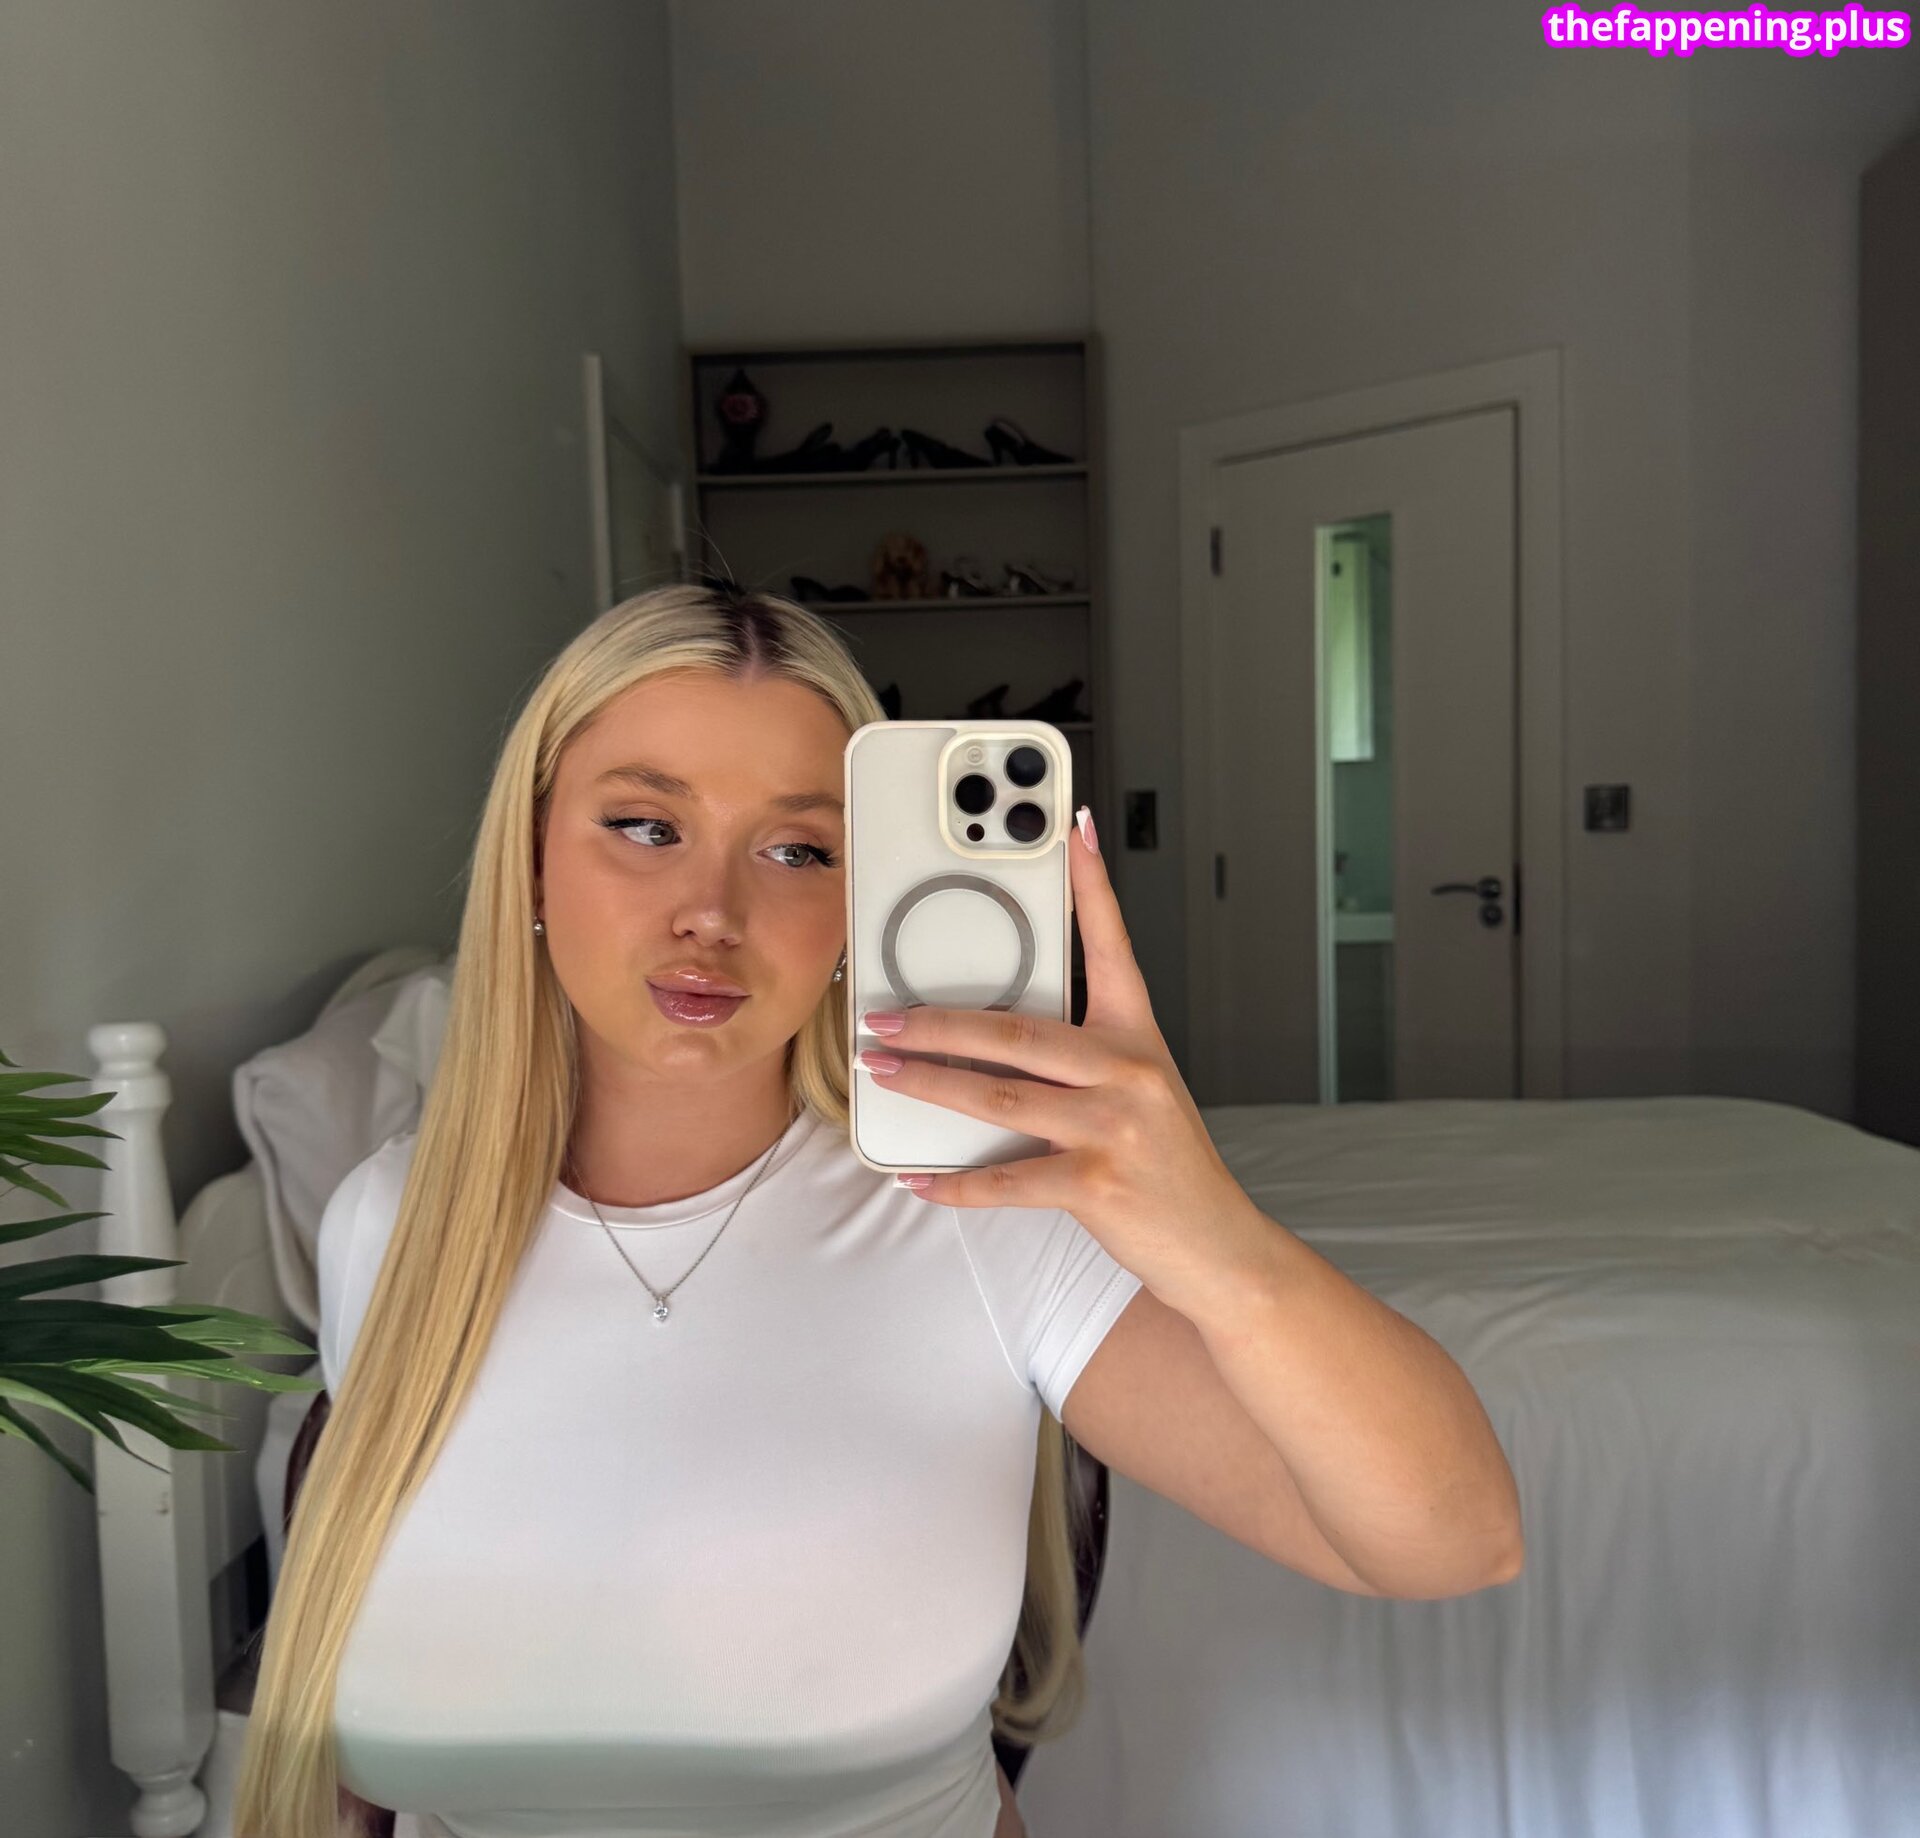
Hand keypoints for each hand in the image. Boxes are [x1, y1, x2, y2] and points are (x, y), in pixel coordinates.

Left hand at [857, 805, 1265, 1309]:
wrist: (1218, 1245)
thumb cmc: (1167, 1164)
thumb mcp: (1136, 1090)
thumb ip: (1077, 1057)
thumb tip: (988, 1035)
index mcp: (1138, 1036)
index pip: (1112, 944)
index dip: (1091, 884)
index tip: (1070, 827)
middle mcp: (1130, 1071)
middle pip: (1017, 1030)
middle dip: (938, 1021)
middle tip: (883, 1016)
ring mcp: (1116, 1128)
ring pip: (999, 1096)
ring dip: (929, 1085)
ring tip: (884, 1075)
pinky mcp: (1099, 1184)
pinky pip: (1007, 1180)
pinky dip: (955, 1183)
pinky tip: (919, 1176)